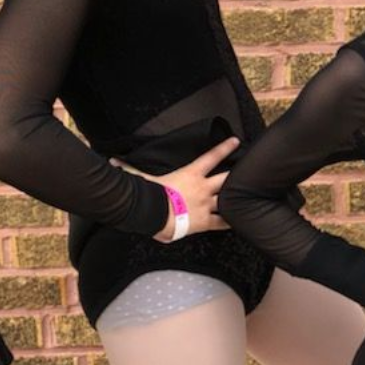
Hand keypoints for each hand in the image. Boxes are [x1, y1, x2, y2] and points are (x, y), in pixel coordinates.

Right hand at [111, 137, 240, 242]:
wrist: (154, 214)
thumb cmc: (148, 194)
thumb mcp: (141, 177)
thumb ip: (130, 168)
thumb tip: (113, 161)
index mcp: (191, 174)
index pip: (212, 157)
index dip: (225, 148)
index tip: (236, 141)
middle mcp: (203, 188)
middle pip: (226, 179)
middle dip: (238, 174)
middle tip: (251, 169)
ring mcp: (206, 205)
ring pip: (227, 200)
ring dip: (236, 198)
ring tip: (249, 196)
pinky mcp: (205, 222)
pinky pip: (221, 222)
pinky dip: (229, 223)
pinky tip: (238, 223)